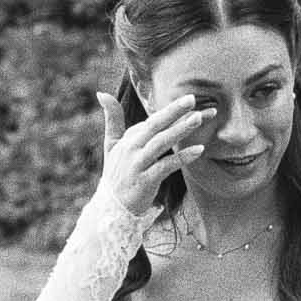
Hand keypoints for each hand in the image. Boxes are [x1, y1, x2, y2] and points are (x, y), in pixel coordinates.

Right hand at [95, 92, 210, 215]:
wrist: (112, 207)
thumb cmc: (116, 173)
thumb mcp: (111, 144)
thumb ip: (112, 118)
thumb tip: (101, 93)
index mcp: (129, 138)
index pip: (153, 120)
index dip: (173, 109)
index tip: (192, 99)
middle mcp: (132, 148)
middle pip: (155, 125)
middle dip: (173, 111)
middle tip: (192, 99)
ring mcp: (138, 164)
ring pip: (161, 143)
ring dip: (180, 130)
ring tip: (198, 118)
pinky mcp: (145, 180)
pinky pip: (166, 166)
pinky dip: (182, 157)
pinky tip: (199, 150)